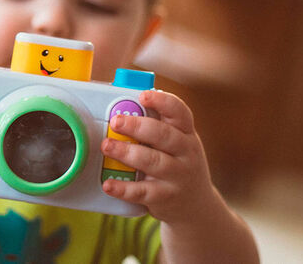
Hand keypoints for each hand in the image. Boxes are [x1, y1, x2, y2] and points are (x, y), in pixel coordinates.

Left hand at [100, 90, 215, 223]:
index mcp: (186, 133)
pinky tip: (108, 183)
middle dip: (137, 126)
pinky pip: (142, 192)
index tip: (143, 95)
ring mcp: (177, 176)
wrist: (196, 206)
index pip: (179, 112)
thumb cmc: (177, 164)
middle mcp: (186, 153)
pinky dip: (123, 188)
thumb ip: (156, 125)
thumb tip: (122, 104)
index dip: (162, 102)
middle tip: (115, 121)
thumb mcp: (177, 143)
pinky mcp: (164, 197)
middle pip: (163, 135)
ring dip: (127, 153)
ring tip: (106, 146)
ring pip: (152, 162)